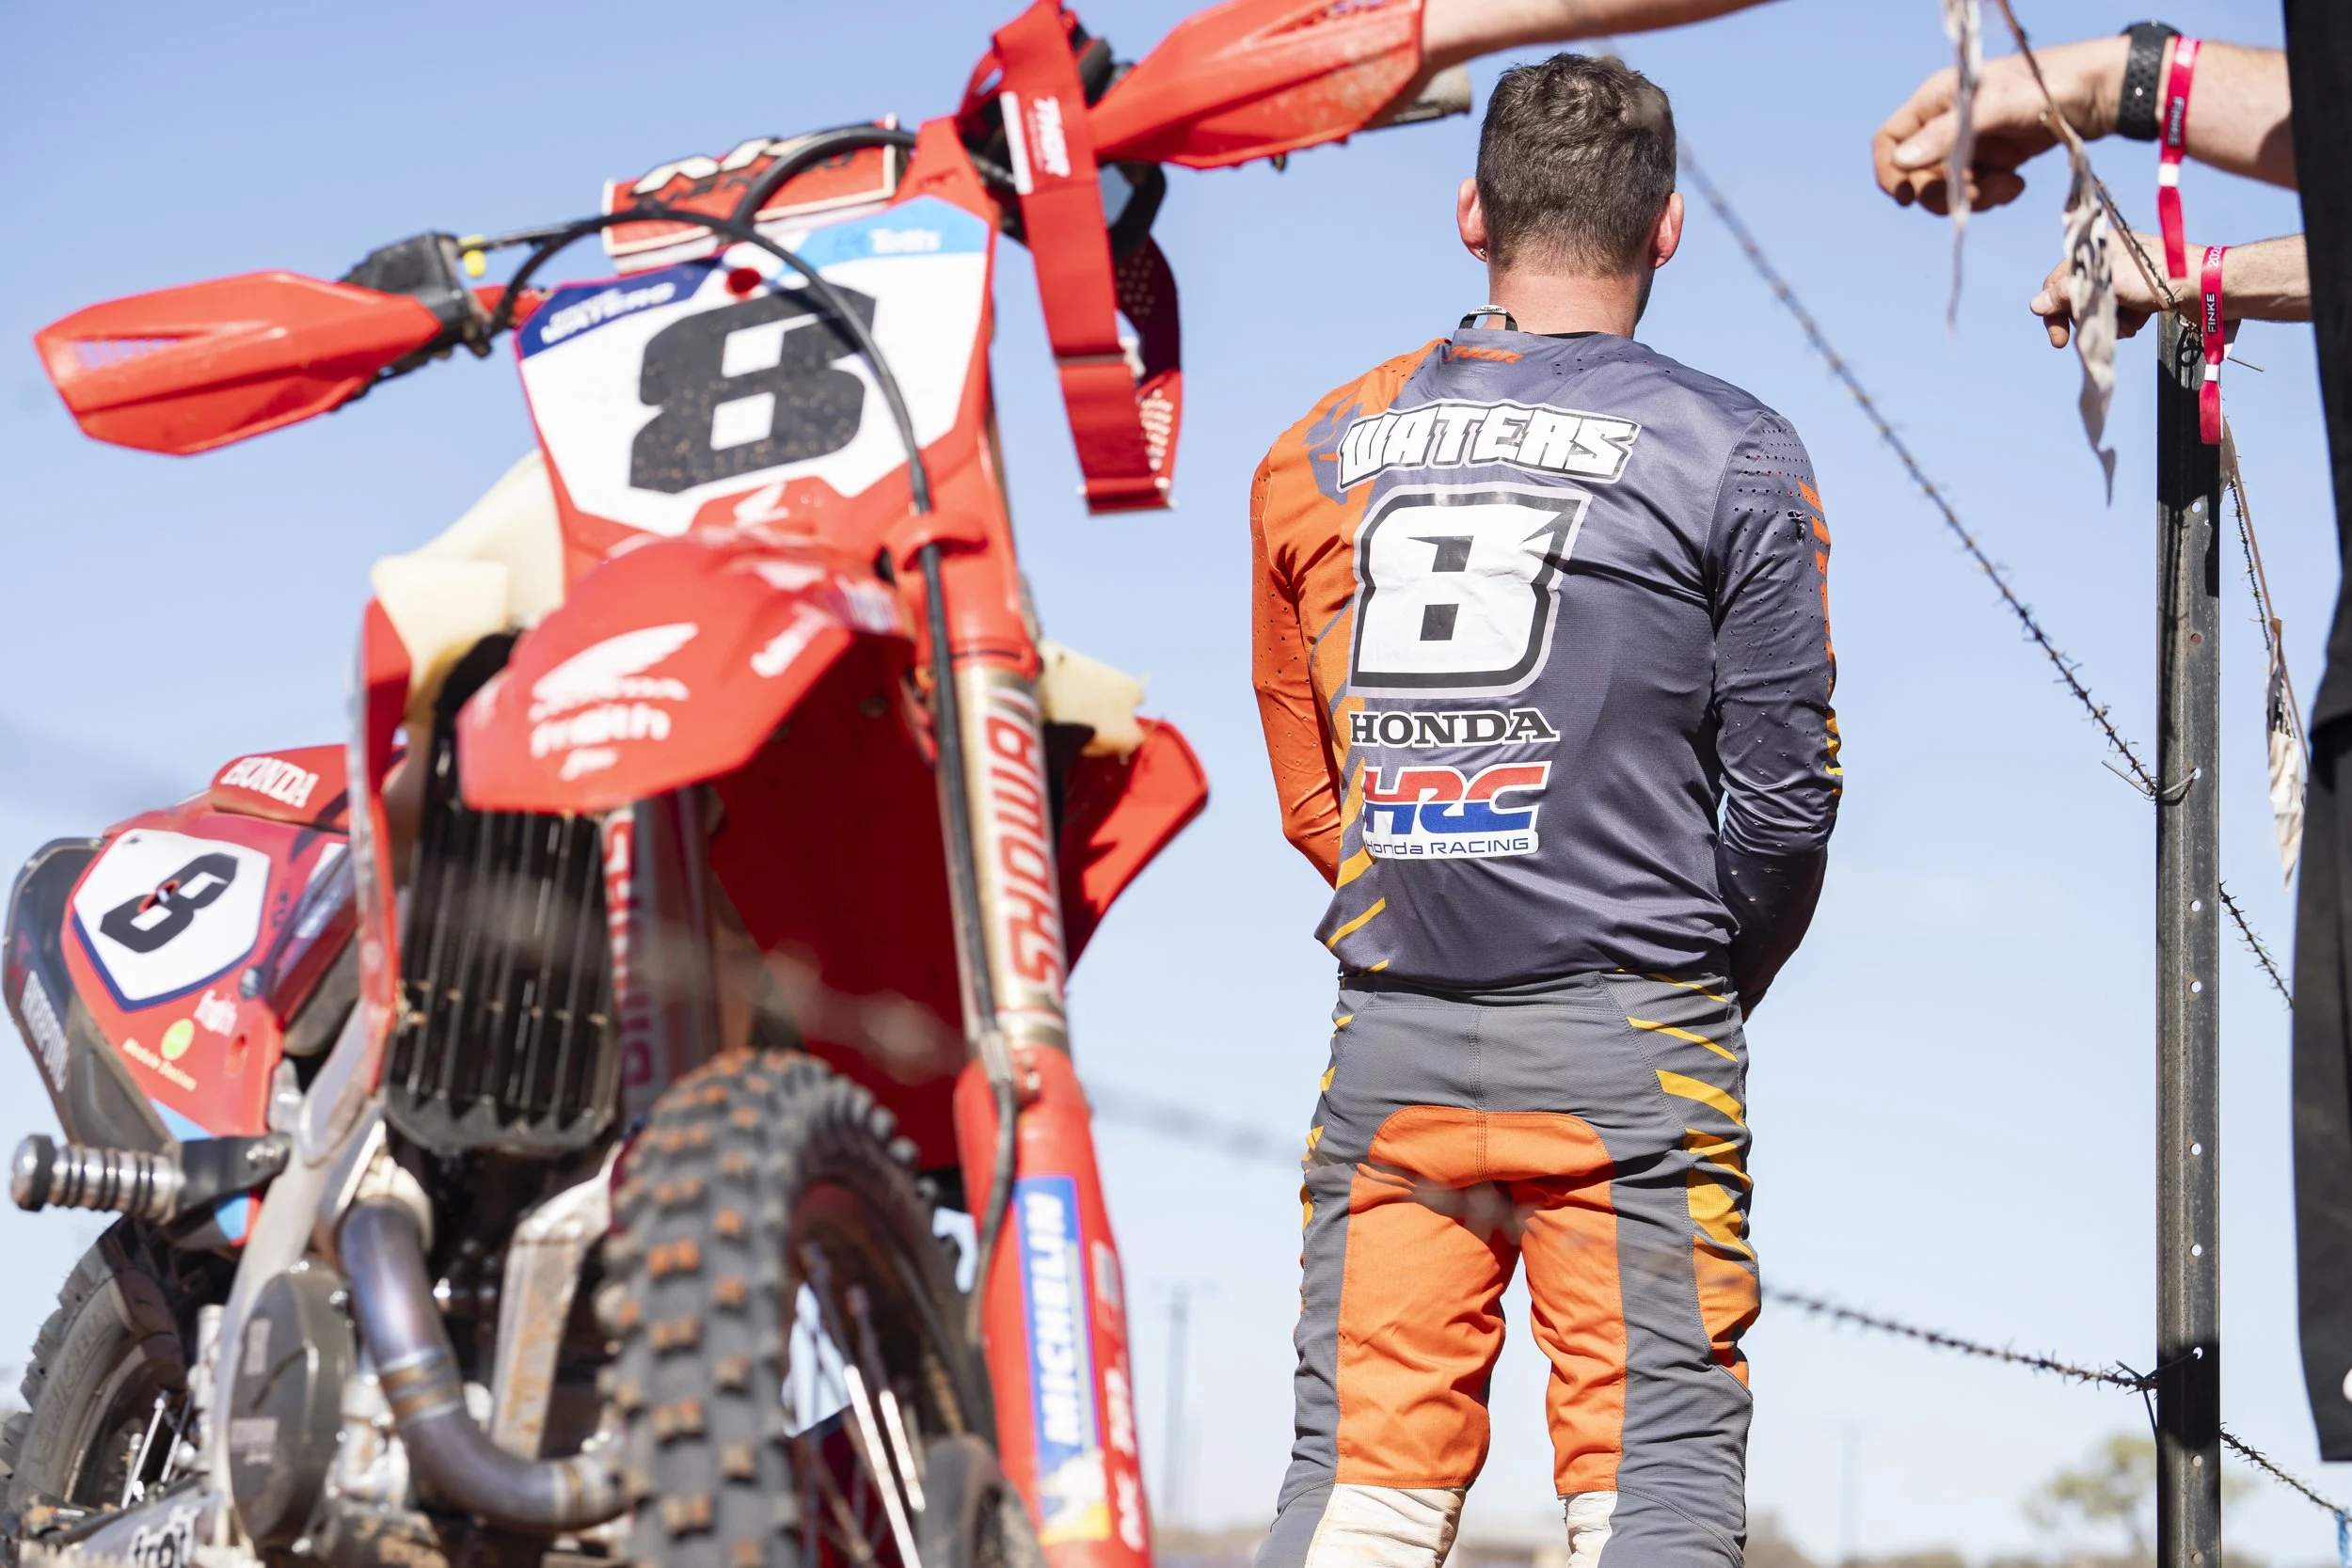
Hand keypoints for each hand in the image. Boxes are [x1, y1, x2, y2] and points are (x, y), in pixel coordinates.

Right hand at [1874, 38, 2126, 214]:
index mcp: (1937, 99)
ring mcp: (1971, 143)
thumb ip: (1947, 135)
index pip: (1890, 140)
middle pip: (1917, 174)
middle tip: (1976, 189)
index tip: (1907, 197)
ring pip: (1946, 189)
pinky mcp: (1995, 160)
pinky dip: (1993, 196)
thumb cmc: (2050, 85)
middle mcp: (1948, 122)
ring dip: (1973, 197)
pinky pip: (1975, 193)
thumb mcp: (1996, 108)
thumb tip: (1901, 163)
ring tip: (2008, 184)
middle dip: (1945, 190)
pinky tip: (2018, 182)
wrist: (2102, 94)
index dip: (1891, 172)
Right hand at [2030, 228, 2171, 348]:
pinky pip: (2120, 310)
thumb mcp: (2104, 284)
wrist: (2203, 285)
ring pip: (2100, 306)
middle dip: (2087, 318)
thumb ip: (2067, 293)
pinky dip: (2126, 320)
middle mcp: (2109, 258)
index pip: (2058, 282)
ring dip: (2109, 322)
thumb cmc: (2154, 278)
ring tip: (2128, 325)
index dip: (2055, 311)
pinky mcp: (2141, 290)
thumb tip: (2036, 305)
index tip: (2060, 339)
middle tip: (2093, 335)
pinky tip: (2139, 320)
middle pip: (2078, 296)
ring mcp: (2126, 275)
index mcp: (2097, 248)